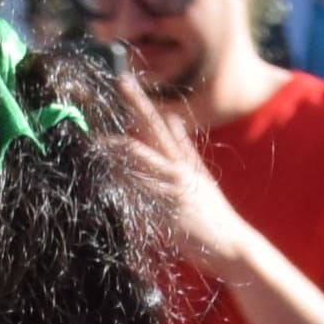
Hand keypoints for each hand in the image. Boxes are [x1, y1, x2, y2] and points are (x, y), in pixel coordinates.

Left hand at [92, 88, 234, 261]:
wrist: (231, 243)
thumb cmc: (212, 211)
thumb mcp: (200, 172)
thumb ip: (185, 146)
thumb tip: (173, 118)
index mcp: (183, 159)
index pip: (157, 123)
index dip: (138, 102)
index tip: (122, 80)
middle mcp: (177, 171)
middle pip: (142, 142)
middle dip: (114, 138)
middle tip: (93, 132)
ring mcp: (171, 192)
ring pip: (136, 168)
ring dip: (113, 161)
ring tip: (96, 154)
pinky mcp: (167, 213)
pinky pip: (139, 198)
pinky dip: (124, 191)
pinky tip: (111, 184)